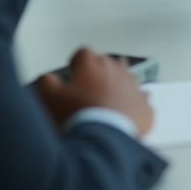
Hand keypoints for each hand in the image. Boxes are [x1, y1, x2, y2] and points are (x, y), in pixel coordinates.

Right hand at [33, 48, 153, 135]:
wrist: (101, 138)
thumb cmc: (77, 115)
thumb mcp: (50, 97)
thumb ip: (46, 82)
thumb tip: (47, 78)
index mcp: (93, 63)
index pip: (83, 54)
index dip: (76, 64)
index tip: (73, 74)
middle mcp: (116, 69)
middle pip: (107, 64)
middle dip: (98, 74)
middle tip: (87, 91)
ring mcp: (133, 86)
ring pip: (126, 79)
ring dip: (116, 87)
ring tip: (105, 102)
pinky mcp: (144, 104)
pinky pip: (140, 100)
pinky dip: (132, 105)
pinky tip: (123, 114)